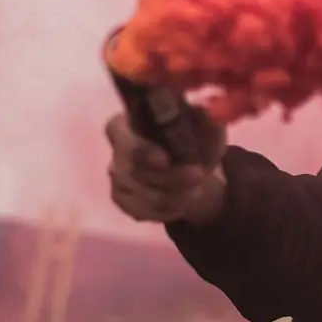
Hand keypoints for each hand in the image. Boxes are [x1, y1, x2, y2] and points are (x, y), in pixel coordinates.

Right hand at [105, 112, 227, 224]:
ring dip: (174, 195)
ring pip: (142, 193)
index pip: (117, 131)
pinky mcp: (121, 200)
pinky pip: (142, 211)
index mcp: (127, 121)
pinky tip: (183, 202)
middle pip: (135, 168)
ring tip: (197, 189)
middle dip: (170, 176)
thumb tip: (203, 111)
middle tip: (198, 175)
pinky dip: (167, 210)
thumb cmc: (195, 140)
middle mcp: (116, 149)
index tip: (165, 159)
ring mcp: (116, 176)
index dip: (139, 148)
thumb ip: (205, 120)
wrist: (193, 169)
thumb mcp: (206, 129)